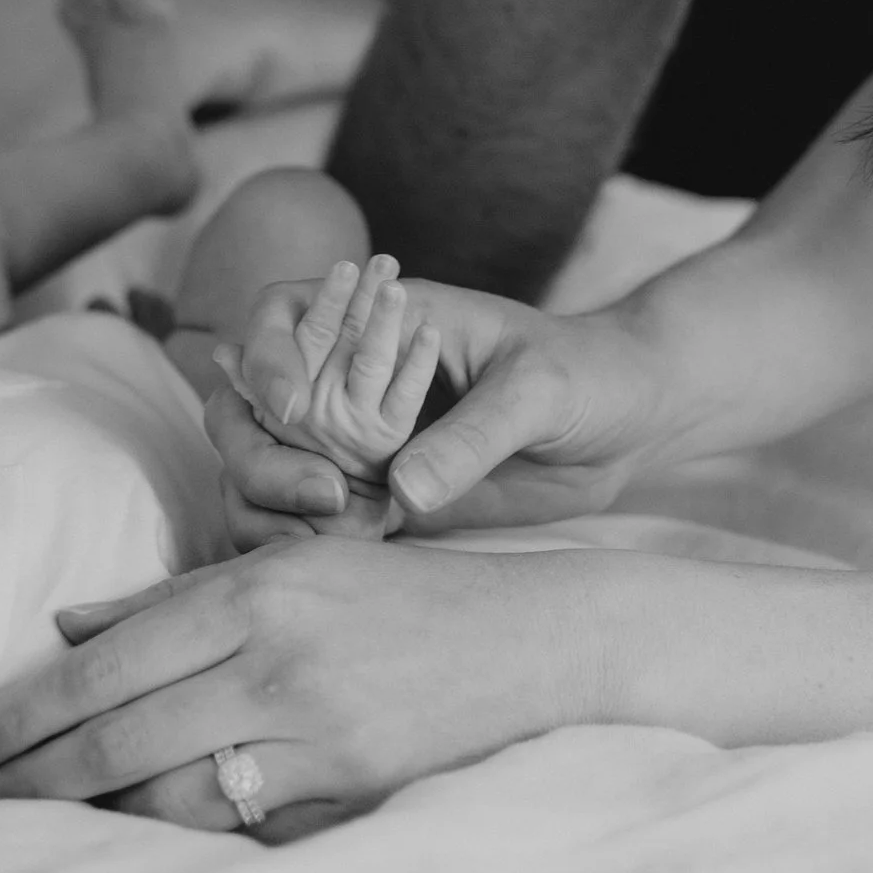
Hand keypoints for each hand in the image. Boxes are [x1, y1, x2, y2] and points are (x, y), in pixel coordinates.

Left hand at [0, 533, 583, 833]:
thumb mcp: (295, 569)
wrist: (532, 645)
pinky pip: (234, 826)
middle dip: (36, 772)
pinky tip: (132, 838)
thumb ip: (181, 598)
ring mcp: (313, 734)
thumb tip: (71, 628)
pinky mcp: (344, 794)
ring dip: (93, 815)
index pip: (111, 658)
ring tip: (38, 823)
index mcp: (257, 589)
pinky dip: (172, 835)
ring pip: (168, 794)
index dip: (30, 706)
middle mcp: (276, 658)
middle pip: (123, 732)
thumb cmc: (404, 598)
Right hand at [212, 275, 671, 539]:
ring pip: (261, 474)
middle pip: (246, 407)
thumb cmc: (585, 374)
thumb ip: (473, 435)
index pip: (280, 315)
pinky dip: (301, 545)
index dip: (264, 356)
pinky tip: (352, 557)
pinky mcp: (378, 502)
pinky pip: (307, 526)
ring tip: (342, 534)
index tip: (291, 409)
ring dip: (270, 508)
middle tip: (328, 496)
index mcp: (380, 321)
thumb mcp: (537, 390)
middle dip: (258, 455)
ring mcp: (356, 445)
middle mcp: (351, 382)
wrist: (627, 426)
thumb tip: (401, 491)